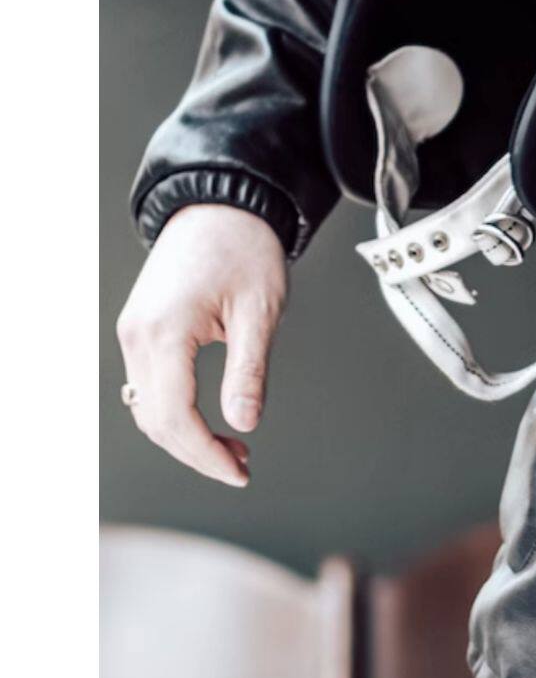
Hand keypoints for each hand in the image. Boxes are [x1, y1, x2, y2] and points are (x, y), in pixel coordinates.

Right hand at [116, 205, 287, 488]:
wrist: (221, 203)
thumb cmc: (245, 248)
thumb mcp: (259, 313)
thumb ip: (249, 372)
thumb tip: (243, 423)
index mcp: (165, 333)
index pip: (174, 418)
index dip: (205, 455)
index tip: (239, 473)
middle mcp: (138, 335)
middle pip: (155, 421)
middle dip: (196, 453)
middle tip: (241, 466)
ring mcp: (134, 331)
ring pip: (148, 408)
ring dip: (184, 436)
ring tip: (232, 447)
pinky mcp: (140, 328)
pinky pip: (148, 385)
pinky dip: (174, 411)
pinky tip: (208, 420)